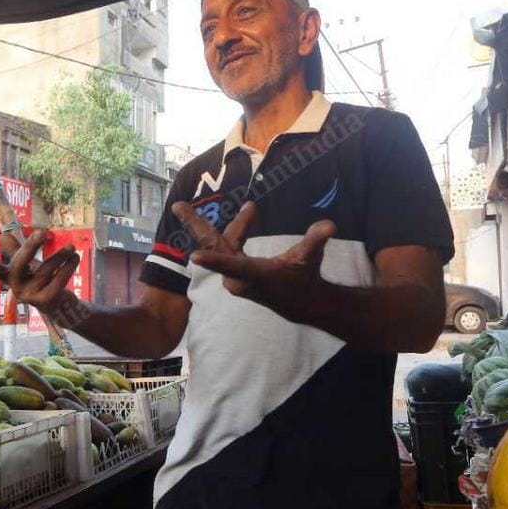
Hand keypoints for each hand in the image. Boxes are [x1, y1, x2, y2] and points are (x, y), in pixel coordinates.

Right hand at [0, 230, 79, 314]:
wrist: (61, 306)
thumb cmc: (42, 281)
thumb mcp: (29, 265)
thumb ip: (18, 251)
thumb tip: (3, 235)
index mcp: (10, 277)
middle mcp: (16, 288)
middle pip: (18, 264)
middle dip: (29, 247)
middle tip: (42, 231)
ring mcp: (30, 296)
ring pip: (46, 269)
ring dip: (60, 255)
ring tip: (71, 246)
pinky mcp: (46, 301)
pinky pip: (58, 280)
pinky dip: (68, 267)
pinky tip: (75, 258)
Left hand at [173, 200, 336, 320]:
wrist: (301, 302)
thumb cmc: (304, 278)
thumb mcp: (309, 258)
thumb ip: (315, 240)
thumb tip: (329, 225)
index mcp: (253, 274)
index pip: (232, 266)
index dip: (214, 261)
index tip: (194, 256)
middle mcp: (238, 277)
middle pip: (213, 247)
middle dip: (196, 226)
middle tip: (178, 206)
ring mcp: (232, 275)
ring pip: (223, 243)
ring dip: (237, 224)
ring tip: (250, 208)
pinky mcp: (234, 273)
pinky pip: (228, 246)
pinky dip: (238, 230)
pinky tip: (250, 215)